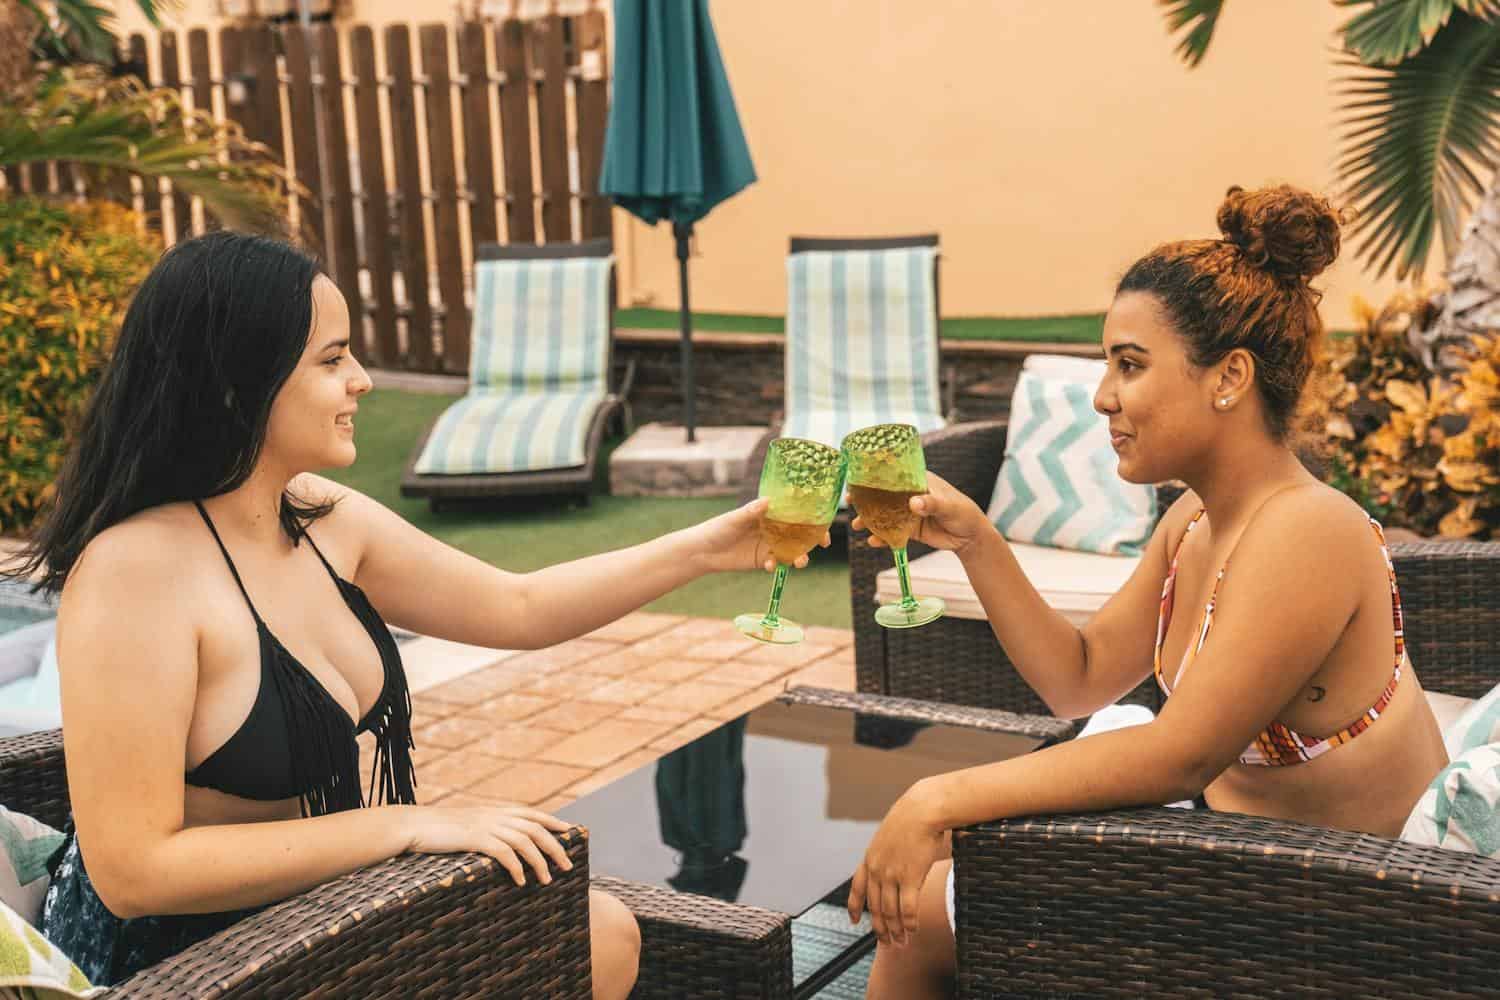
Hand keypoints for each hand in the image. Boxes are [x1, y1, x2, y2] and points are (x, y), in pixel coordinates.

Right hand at [402, 804, 574, 885]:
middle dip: (555, 846)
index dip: (552, 821)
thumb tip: (498, 840)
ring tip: (548, 880)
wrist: (412, 826)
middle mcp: (494, 815)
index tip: (570, 831)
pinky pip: (504, 852)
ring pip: (524, 841)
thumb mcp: (465, 824)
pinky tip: (522, 881)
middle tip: (567, 865)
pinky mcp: (474, 838)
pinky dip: (516, 867)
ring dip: (540, 861)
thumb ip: (484, 827)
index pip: (531, 814)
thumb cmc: (436, 830)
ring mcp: (485, 825)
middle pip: (535, 828)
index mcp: (493, 810)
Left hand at [691, 497, 830, 572]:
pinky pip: (778, 563)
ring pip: (792, 550)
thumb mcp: (735, 519)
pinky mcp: (763, 560)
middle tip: (823, 544)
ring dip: (800, 556)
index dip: (810, 516)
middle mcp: (772, 528)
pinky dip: (778, 565)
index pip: (794, 512)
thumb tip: (768, 501)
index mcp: (768, 513)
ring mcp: (769, 545)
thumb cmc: (718, 528)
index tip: (823, 521)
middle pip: (799, 532)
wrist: (703, 551)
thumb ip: (751, 512)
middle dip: (813, 539)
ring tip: (800, 562)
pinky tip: (769, 566)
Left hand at [847, 778, 947, 946]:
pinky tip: (913, 930)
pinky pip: (907, 909)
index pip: (856, 889)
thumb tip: (895, 864)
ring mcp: (891, 875)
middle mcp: (876, 870)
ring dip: (896, 930)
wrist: (922, 809)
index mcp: (869, 859)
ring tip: (901, 942)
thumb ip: (888, 854)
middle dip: (880, 928)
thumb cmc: (912, 819)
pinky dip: (909, 923)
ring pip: (890, 912)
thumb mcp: (890, 836)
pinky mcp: (909, 878)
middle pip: (875, 907)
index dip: (854, 907)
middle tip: (887, 943)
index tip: (854, 922)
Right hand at [851, 472, 990, 555]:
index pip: (893, 475)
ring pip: (884, 515)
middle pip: (883, 495)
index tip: (858, 479)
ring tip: (857, 525)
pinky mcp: (909, 530)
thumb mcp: (947, 506)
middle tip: (850, 502)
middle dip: (865, 499)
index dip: (874, 477)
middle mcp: (909, 495)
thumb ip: (931, 504)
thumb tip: (913, 504)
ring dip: (870, 520)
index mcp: (918, 481)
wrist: (970, 537)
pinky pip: (891, 533)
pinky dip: (882, 537)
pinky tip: (873, 541)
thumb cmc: (962, 512)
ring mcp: (907, 513)